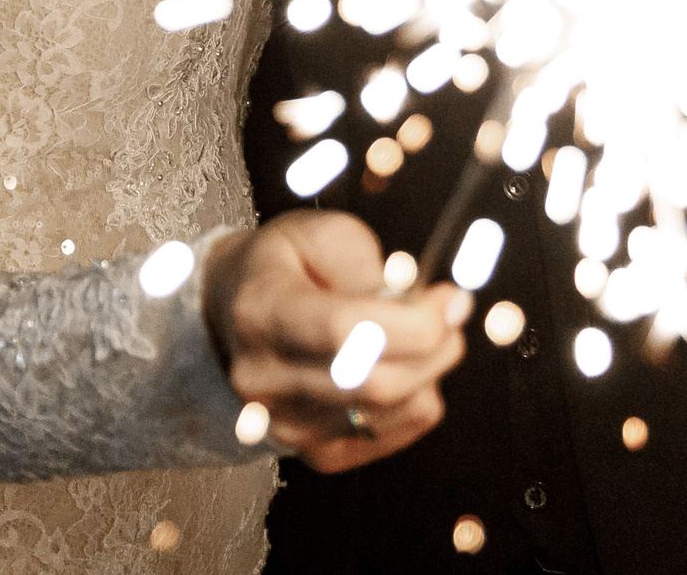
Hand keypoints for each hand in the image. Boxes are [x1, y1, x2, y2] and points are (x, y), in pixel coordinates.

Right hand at [202, 210, 468, 473]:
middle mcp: (264, 379)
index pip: (345, 331)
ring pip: (394, 410)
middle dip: (435, 347)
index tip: (451, 297)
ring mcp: (284, 424)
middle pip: (377, 383)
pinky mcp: (312, 452)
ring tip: (417, 335)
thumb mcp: (320, 234)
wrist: (235, 312)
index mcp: (260, 312)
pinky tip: (398, 365)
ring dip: (429, 369)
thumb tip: (423, 306)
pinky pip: (393, 433)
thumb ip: (368, 265)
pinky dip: (415, 398)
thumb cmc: (284, 265)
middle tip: (451, 313)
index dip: (414, 320)